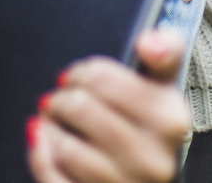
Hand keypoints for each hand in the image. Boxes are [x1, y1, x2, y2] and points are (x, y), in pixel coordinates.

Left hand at [29, 28, 191, 182]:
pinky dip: (41, 156)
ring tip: (55, 121)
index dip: (84, 73)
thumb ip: (165, 53)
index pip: (106, 80)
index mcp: (170, 120)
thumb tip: (148, 42)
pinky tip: (45, 143)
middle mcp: (153, 158)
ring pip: (67, 146)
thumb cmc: (150, 133)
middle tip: (61, 98)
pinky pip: (54, 178)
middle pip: (82, 108)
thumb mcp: (164, 91)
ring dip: (51, 128)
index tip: (79, 75)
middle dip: (62, 98)